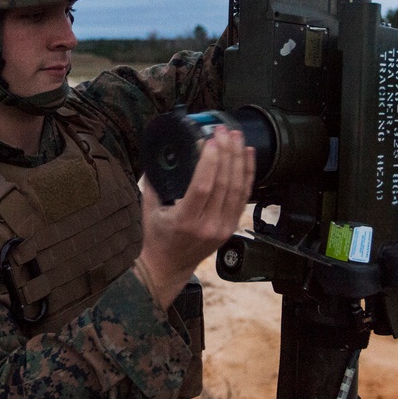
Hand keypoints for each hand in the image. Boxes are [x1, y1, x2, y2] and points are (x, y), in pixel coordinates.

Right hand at [135, 127, 254, 308]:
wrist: (169, 267)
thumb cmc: (157, 237)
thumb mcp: (149, 208)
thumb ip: (153, 181)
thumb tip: (158, 153)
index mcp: (185, 221)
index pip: (202, 187)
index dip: (209, 161)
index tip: (209, 140)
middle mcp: (207, 225)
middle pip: (223, 184)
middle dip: (226, 153)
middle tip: (223, 131)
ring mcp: (223, 227)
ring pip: (237, 188)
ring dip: (238, 159)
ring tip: (236, 137)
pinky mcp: (231, 227)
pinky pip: (244, 197)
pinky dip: (248, 174)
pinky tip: (248, 155)